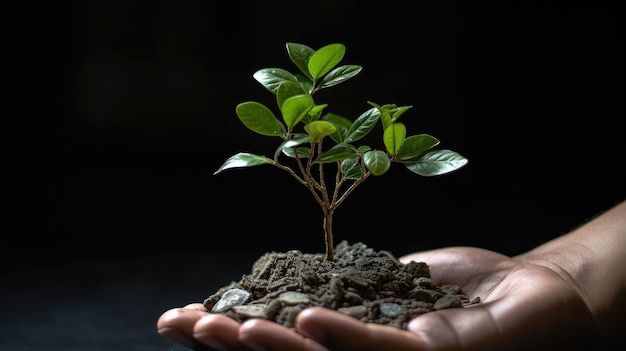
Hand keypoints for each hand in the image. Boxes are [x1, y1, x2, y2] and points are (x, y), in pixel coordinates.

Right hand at [157, 247, 591, 350]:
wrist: (529, 291)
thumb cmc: (455, 292)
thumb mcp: (381, 281)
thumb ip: (339, 290)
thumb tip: (280, 285)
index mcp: (350, 344)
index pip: (278, 339)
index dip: (228, 332)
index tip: (178, 318)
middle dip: (235, 345)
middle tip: (190, 326)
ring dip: (273, 347)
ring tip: (226, 329)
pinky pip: (382, 349)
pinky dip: (343, 336)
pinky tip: (306, 319)